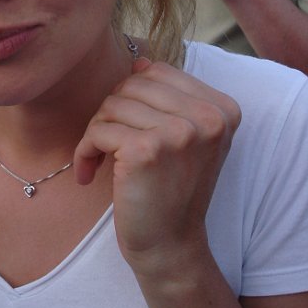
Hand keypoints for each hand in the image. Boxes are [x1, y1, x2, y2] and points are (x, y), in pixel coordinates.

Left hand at [74, 59, 240, 276]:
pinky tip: (89, 175)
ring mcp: (180, 132)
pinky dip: (85, 152)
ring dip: (95, 134)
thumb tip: (139, 61)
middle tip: (107, 146)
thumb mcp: (183, 139)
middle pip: (131, 85)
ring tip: (99, 161)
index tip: (126, 126)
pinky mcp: (147, 150)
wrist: (171, 246)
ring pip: (111, 105)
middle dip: (111, 114)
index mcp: (222, 108)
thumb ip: (167, 98)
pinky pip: (98, 131)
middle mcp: (209, 117)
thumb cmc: (170, 190)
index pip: (157, 72)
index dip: (132, 96)